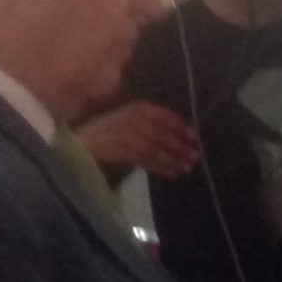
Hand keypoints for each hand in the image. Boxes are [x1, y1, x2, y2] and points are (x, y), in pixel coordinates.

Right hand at [74, 101, 200, 178]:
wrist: (86, 138)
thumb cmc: (115, 126)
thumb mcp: (135, 116)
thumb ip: (155, 121)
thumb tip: (185, 133)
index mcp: (139, 107)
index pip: (164, 116)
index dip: (180, 126)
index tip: (195, 137)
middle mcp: (133, 120)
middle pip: (161, 134)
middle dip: (179, 146)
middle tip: (195, 156)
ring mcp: (125, 136)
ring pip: (154, 149)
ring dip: (172, 159)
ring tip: (186, 168)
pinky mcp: (120, 152)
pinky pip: (143, 160)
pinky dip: (159, 168)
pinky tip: (171, 173)